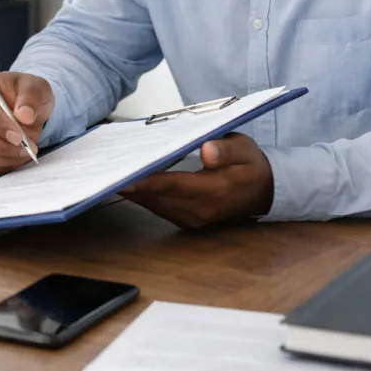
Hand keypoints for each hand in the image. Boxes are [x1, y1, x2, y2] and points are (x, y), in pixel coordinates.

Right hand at [0, 72, 53, 174]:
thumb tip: (23, 115)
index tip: (18, 137)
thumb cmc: (29, 95)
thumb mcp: (37, 87)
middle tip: (26, 149)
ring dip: (3, 158)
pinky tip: (17, 160)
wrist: (28, 109)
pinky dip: (1, 165)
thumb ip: (31, 96)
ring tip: (25, 154)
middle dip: (2, 146)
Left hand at [121, 133, 273, 228]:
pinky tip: (131, 183)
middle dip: (132, 185)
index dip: (146, 182)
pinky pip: (159, 209)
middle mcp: (201, 210)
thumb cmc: (250, 165)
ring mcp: (193, 219)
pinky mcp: (188, 221)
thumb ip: (226, 149)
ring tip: (113, 173)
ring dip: (134, 192)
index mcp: (215, 190)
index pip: (172, 186)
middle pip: (157, 198)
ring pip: (154, 205)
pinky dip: (144, 197)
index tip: (123, 177)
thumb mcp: (245, 149)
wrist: (263, 191)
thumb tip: (207, 151)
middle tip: (107, 169)